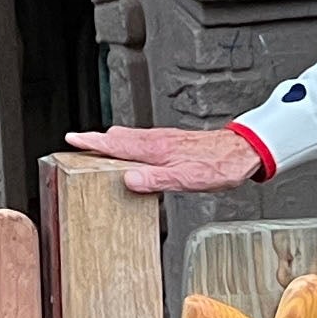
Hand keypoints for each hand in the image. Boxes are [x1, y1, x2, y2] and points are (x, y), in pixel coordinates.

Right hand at [65, 123, 263, 196]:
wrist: (244, 151)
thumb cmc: (219, 166)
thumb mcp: (188, 179)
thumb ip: (157, 180)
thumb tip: (129, 179)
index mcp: (156, 150)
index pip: (117, 145)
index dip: (93, 142)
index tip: (72, 139)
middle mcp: (158, 141)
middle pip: (119, 138)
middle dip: (96, 140)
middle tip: (77, 143)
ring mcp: (165, 140)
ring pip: (130, 137)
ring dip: (111, 141)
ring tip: (98, 145)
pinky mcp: (173, 142)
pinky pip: (142, 140)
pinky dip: (128, 143)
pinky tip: (132, 150)